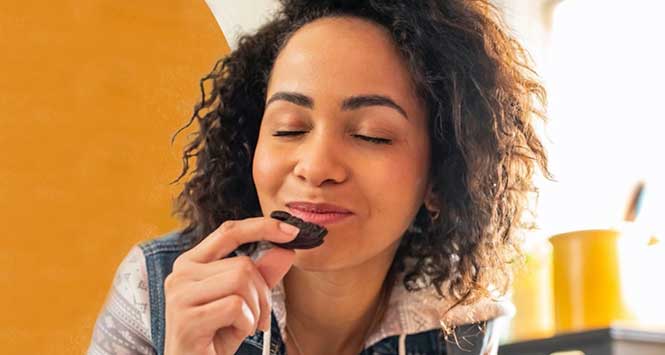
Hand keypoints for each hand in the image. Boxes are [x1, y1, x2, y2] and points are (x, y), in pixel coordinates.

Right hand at [163, 217, 299, 354]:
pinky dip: (246, 324)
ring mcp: (180, 295)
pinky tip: (233, 334)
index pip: (228, 231)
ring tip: (245, 326)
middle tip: (259, 318)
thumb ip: (262, 274)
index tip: (291, 231)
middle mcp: (181, 274)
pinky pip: (236, 307)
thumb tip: (285, 250)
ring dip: (255, 309)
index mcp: (191, 263)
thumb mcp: (245, 302)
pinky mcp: (186, 319)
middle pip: (243, 264)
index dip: (261, 227)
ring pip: (241, 282)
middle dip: (262, 293)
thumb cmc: (215, 336)